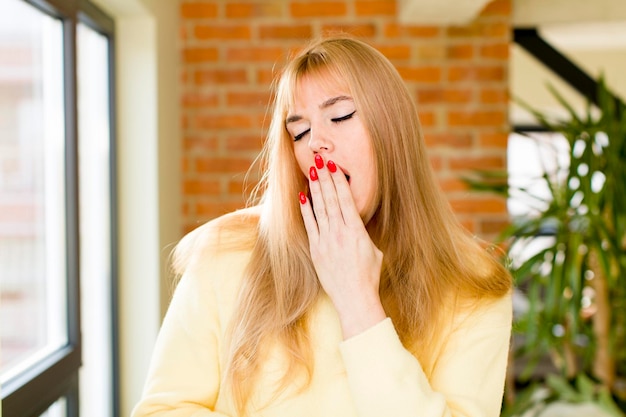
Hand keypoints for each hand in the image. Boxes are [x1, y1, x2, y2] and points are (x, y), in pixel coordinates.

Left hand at [299, 154, 385, 338]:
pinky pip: (309, 225)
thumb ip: (363, 233)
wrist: (355, 298)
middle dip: (325, 178)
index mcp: (357, 230)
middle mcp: (340, 232)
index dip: (339, 181)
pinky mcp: (316, 250)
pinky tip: (302, 196)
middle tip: (320, 160)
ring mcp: (326, 241)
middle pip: (331, 199)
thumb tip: (356, 222)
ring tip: (312, 171)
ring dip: (315, 188)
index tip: (334, 166)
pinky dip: (305, 210)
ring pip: (319, 209)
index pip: (345, 199)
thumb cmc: (369, 276)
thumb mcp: (374, 250)